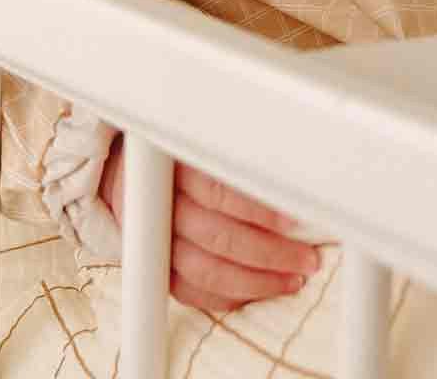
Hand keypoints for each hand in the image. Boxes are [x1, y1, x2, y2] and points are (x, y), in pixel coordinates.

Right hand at [100, 135, 320, 310]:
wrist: (128, 172)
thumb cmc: (178, 154)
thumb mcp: (200, 139)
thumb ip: (235, 151)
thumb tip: (288, 162)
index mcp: (175, 169)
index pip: (218, 193)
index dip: (257, 210)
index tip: (293, 221)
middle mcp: (163, 208)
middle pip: (219, 238)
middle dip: (270, 253)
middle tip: (307, 258)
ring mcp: (156, 242)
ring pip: (208, 271)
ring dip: (256, 281)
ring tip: (292, 279)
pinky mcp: (156, 268)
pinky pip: (192, 292)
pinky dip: (228, 297)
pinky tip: (258, 292)